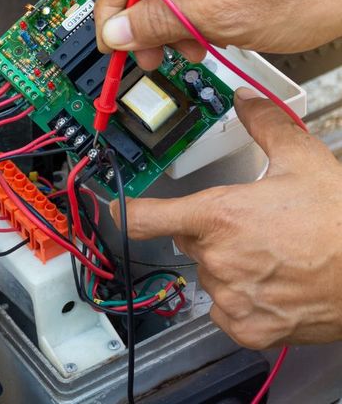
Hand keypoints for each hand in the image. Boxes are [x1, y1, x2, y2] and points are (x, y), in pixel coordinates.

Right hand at [95, 0, 341, 68]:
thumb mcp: (222, 19)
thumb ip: (160, 23)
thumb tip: (116, 31)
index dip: (111, 10)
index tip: (109, 43)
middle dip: (142, 21)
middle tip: (150, 55)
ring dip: (168, 20)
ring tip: (189, 47)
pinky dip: (188, 9)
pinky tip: (202, 31)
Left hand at [110, 87, 341, 348]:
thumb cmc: (341, 220)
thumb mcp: (303, 159)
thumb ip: (265, 124)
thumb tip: (244, 98)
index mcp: (218, 216)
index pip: (148, 218)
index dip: (122, 212)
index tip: (108, 209)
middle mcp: (217, 259)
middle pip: (190, 241)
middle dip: (210, 232)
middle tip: (251, 226)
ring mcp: (231, 298)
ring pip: (210, 275)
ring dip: (228, 266)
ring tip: (270, 255)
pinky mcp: (249, 328)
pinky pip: (226, 310)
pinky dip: (241, 298)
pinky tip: (272, 283)